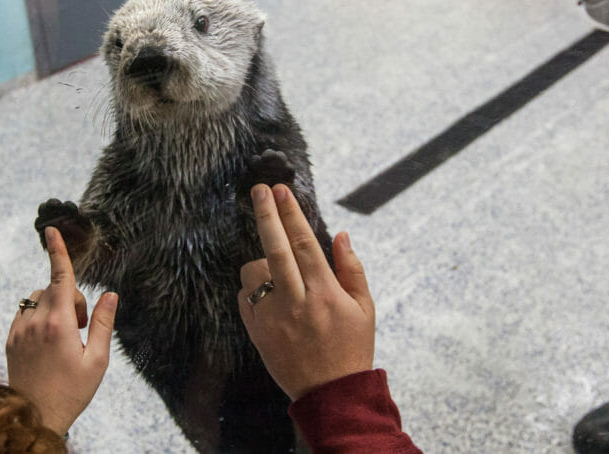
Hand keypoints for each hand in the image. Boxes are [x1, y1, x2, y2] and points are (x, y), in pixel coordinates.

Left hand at [7, 227, 117, 433]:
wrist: (35, 417)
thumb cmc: (72, 392)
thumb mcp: (97, 360)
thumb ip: (104, 323)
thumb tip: (110, 294)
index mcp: (58, 325)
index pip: (59, 277)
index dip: (57, 252)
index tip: (51, 231)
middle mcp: (34, 323)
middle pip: (53, 288)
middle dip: (70, 298)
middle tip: (82, 327)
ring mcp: (19, 331)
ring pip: (37, 299)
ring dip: (53, 307)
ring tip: (65, 336)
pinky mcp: (10, 339)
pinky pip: (25, 313)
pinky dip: (38, 317)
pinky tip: (48, 341)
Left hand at [237, 184, 374, 400]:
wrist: (331, 394)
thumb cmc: (352, 348)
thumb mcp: (365, 308)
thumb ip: (352, 268)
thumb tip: (340, 234)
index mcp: (325, 294)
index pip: (304, 244)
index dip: (292, 214)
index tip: (282, 190)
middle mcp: (296, 303)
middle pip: (275, 248)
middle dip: (266, 214)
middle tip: (260, 189)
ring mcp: (272, 319)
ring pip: (253, 273)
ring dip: (262, 263)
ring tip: (280, 274)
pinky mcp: (256, 333)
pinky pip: (244, 298)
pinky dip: (254, 290)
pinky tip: (272, 298)